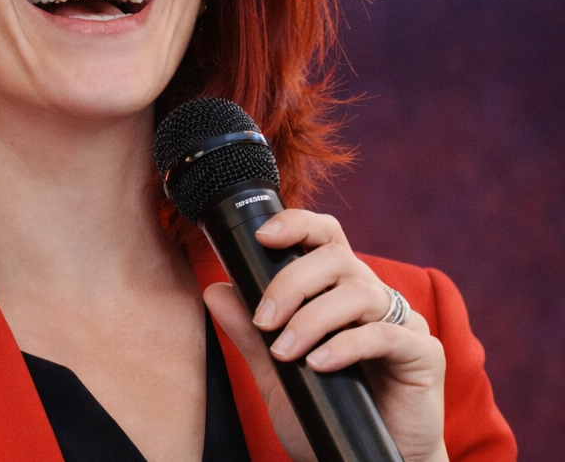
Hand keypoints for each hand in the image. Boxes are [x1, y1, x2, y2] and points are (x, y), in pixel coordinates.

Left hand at [204, 209, 449, 461]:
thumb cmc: (325, 414)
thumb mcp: (276, 373)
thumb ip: (249, 334)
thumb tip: (214, 290)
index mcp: (338, 289)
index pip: (323, 237)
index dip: (297, 224)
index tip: (262, 237)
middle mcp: (372, 296)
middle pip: (336, 258)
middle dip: (292, 282)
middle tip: (264, 319)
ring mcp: (401, 321)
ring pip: (358, 293)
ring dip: (312, 319)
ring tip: (286, 352)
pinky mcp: (423, 353)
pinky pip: (385, 334)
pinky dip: (346, 346)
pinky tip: (319, 365)